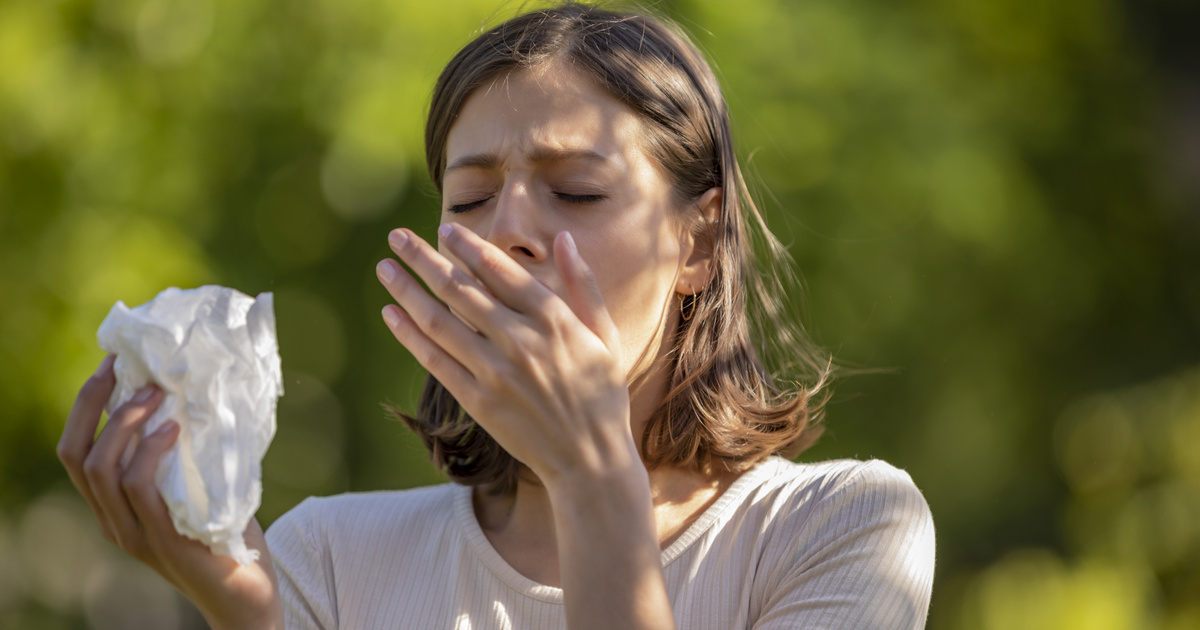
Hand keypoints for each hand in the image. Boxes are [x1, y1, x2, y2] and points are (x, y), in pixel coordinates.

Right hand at [57, 355, 283, 629]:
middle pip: (77, 455)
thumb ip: (187, 455)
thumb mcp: (198, 488)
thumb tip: (198, 395)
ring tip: (157, 394)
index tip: (111, 363)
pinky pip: (142, 490)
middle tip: (133, 370)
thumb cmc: (226, 536)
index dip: (86, 405)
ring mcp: (135, 535)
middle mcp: (114, 522)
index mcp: (114, 508)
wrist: (248, 595)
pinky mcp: (165, 542)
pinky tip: (174, 429)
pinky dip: (151, 453)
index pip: (76, 452)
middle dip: (95, 404)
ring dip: (125, 423)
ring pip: (102, 470)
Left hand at [376, 224, 639, 483]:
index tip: (445, 230)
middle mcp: (521, 340)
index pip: (500, 271)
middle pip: (461, 289)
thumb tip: (565, 238)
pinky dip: (410, 335)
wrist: (589, 459)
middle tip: (397, 237)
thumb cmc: (600, 393)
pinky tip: (391, 314)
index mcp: (554, 319)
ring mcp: (496, 372)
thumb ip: (583, 284)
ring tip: (385, 268)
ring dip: (407, 291)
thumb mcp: (604, 334)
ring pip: (440, 321)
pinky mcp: (478, 400)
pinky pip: (435, 360)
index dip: (468, 247)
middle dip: (425, 259)